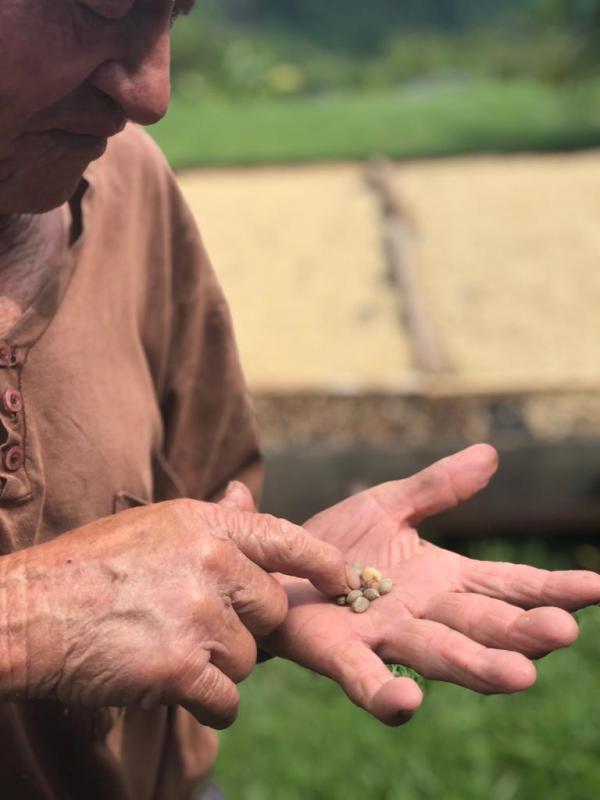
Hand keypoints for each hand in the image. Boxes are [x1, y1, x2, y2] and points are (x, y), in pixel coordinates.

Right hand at [0, 497, 354, 727]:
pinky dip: (209, 702)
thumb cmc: (88, 566)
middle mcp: (210, 563)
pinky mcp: (180, 667)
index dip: (321, 561)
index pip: (283, 537)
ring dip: (218, 665)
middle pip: (271, 608)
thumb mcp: (154, 524)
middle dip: (247, 626)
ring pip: (247, 657)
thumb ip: (212, 518)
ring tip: (170, 650)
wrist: (28, 609)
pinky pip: (227, 698)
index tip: (344, 578)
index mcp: (205, 524)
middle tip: (202, 628)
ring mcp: (197, 614)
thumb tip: (246, 495)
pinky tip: (176, 687)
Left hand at [255, 445, 599, 725]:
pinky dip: (387, 696)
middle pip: (483, 625)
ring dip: (479, 666)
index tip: (598, 588)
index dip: (551, 589)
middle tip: (562, 632)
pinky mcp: (342, 655)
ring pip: (440, 654)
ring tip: (519, 675)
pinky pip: (367, 680)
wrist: (276, 566)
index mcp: (444, 579)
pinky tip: (408, 703)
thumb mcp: (390, 504)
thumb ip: (438, 487)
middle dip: (522, 631)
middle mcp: (426, 613)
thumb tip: (491, 454)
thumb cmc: (338, 542)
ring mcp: (386, 637)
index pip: (507, 585)